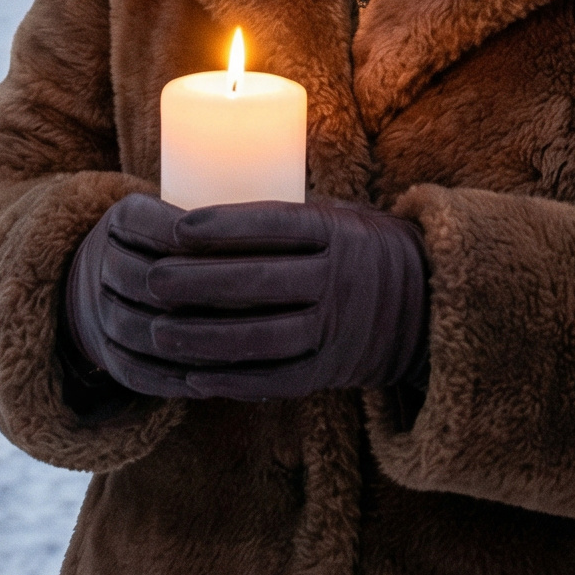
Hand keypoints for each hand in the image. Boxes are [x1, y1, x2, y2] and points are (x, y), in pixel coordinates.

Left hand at [63, 192, 427, 401]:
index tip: (178, 226)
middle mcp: (338, 278)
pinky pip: (277, 378)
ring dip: (205, 336)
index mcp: (335, 232)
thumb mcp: (334, 215)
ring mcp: (335, 328)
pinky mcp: (329, 369)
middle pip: (260, 280)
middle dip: (200, 282)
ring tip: (159, 330)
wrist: (423, 305)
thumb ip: (282, 215)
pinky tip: (193, 374)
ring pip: (262, 336)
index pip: (276, 224)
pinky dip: (233, 379)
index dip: (225, 226)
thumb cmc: (355, 246)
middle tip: (152, 279)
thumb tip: (202, 194)